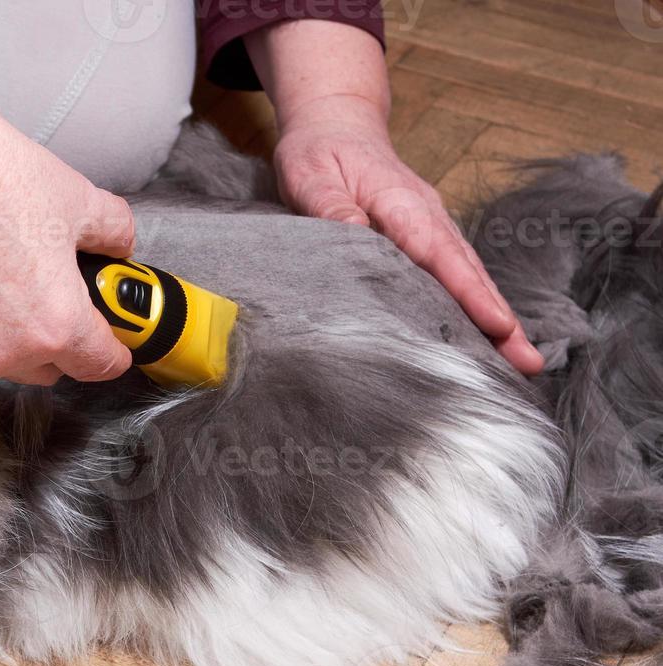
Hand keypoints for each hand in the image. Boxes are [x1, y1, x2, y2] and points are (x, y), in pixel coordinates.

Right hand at [0, 102, 135, 384]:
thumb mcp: (76, 198)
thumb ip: (113, 234)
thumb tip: (117, 247)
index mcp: (55, 326)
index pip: (98, 366)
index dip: (110, 350)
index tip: (108, 341)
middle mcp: (2, 353)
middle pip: (43, 368)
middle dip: (51, 338)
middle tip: (42, 291)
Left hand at [273, 94, 543, 374]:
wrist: (336, 125)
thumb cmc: (319, 153)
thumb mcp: (312, 176)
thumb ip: (331, 207)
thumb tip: (354, 234)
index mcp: (403, 203)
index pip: (441, 254)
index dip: (469, 292)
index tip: (499, 325)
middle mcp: (428, 218)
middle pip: (469, 273)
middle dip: (501, 319)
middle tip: (530, 363)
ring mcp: (431, 228)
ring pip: (468, 277)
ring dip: (495, 319)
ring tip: (522, 363)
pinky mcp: (424, 240)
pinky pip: (454, 276)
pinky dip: (473, 306)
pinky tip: (485, 340)